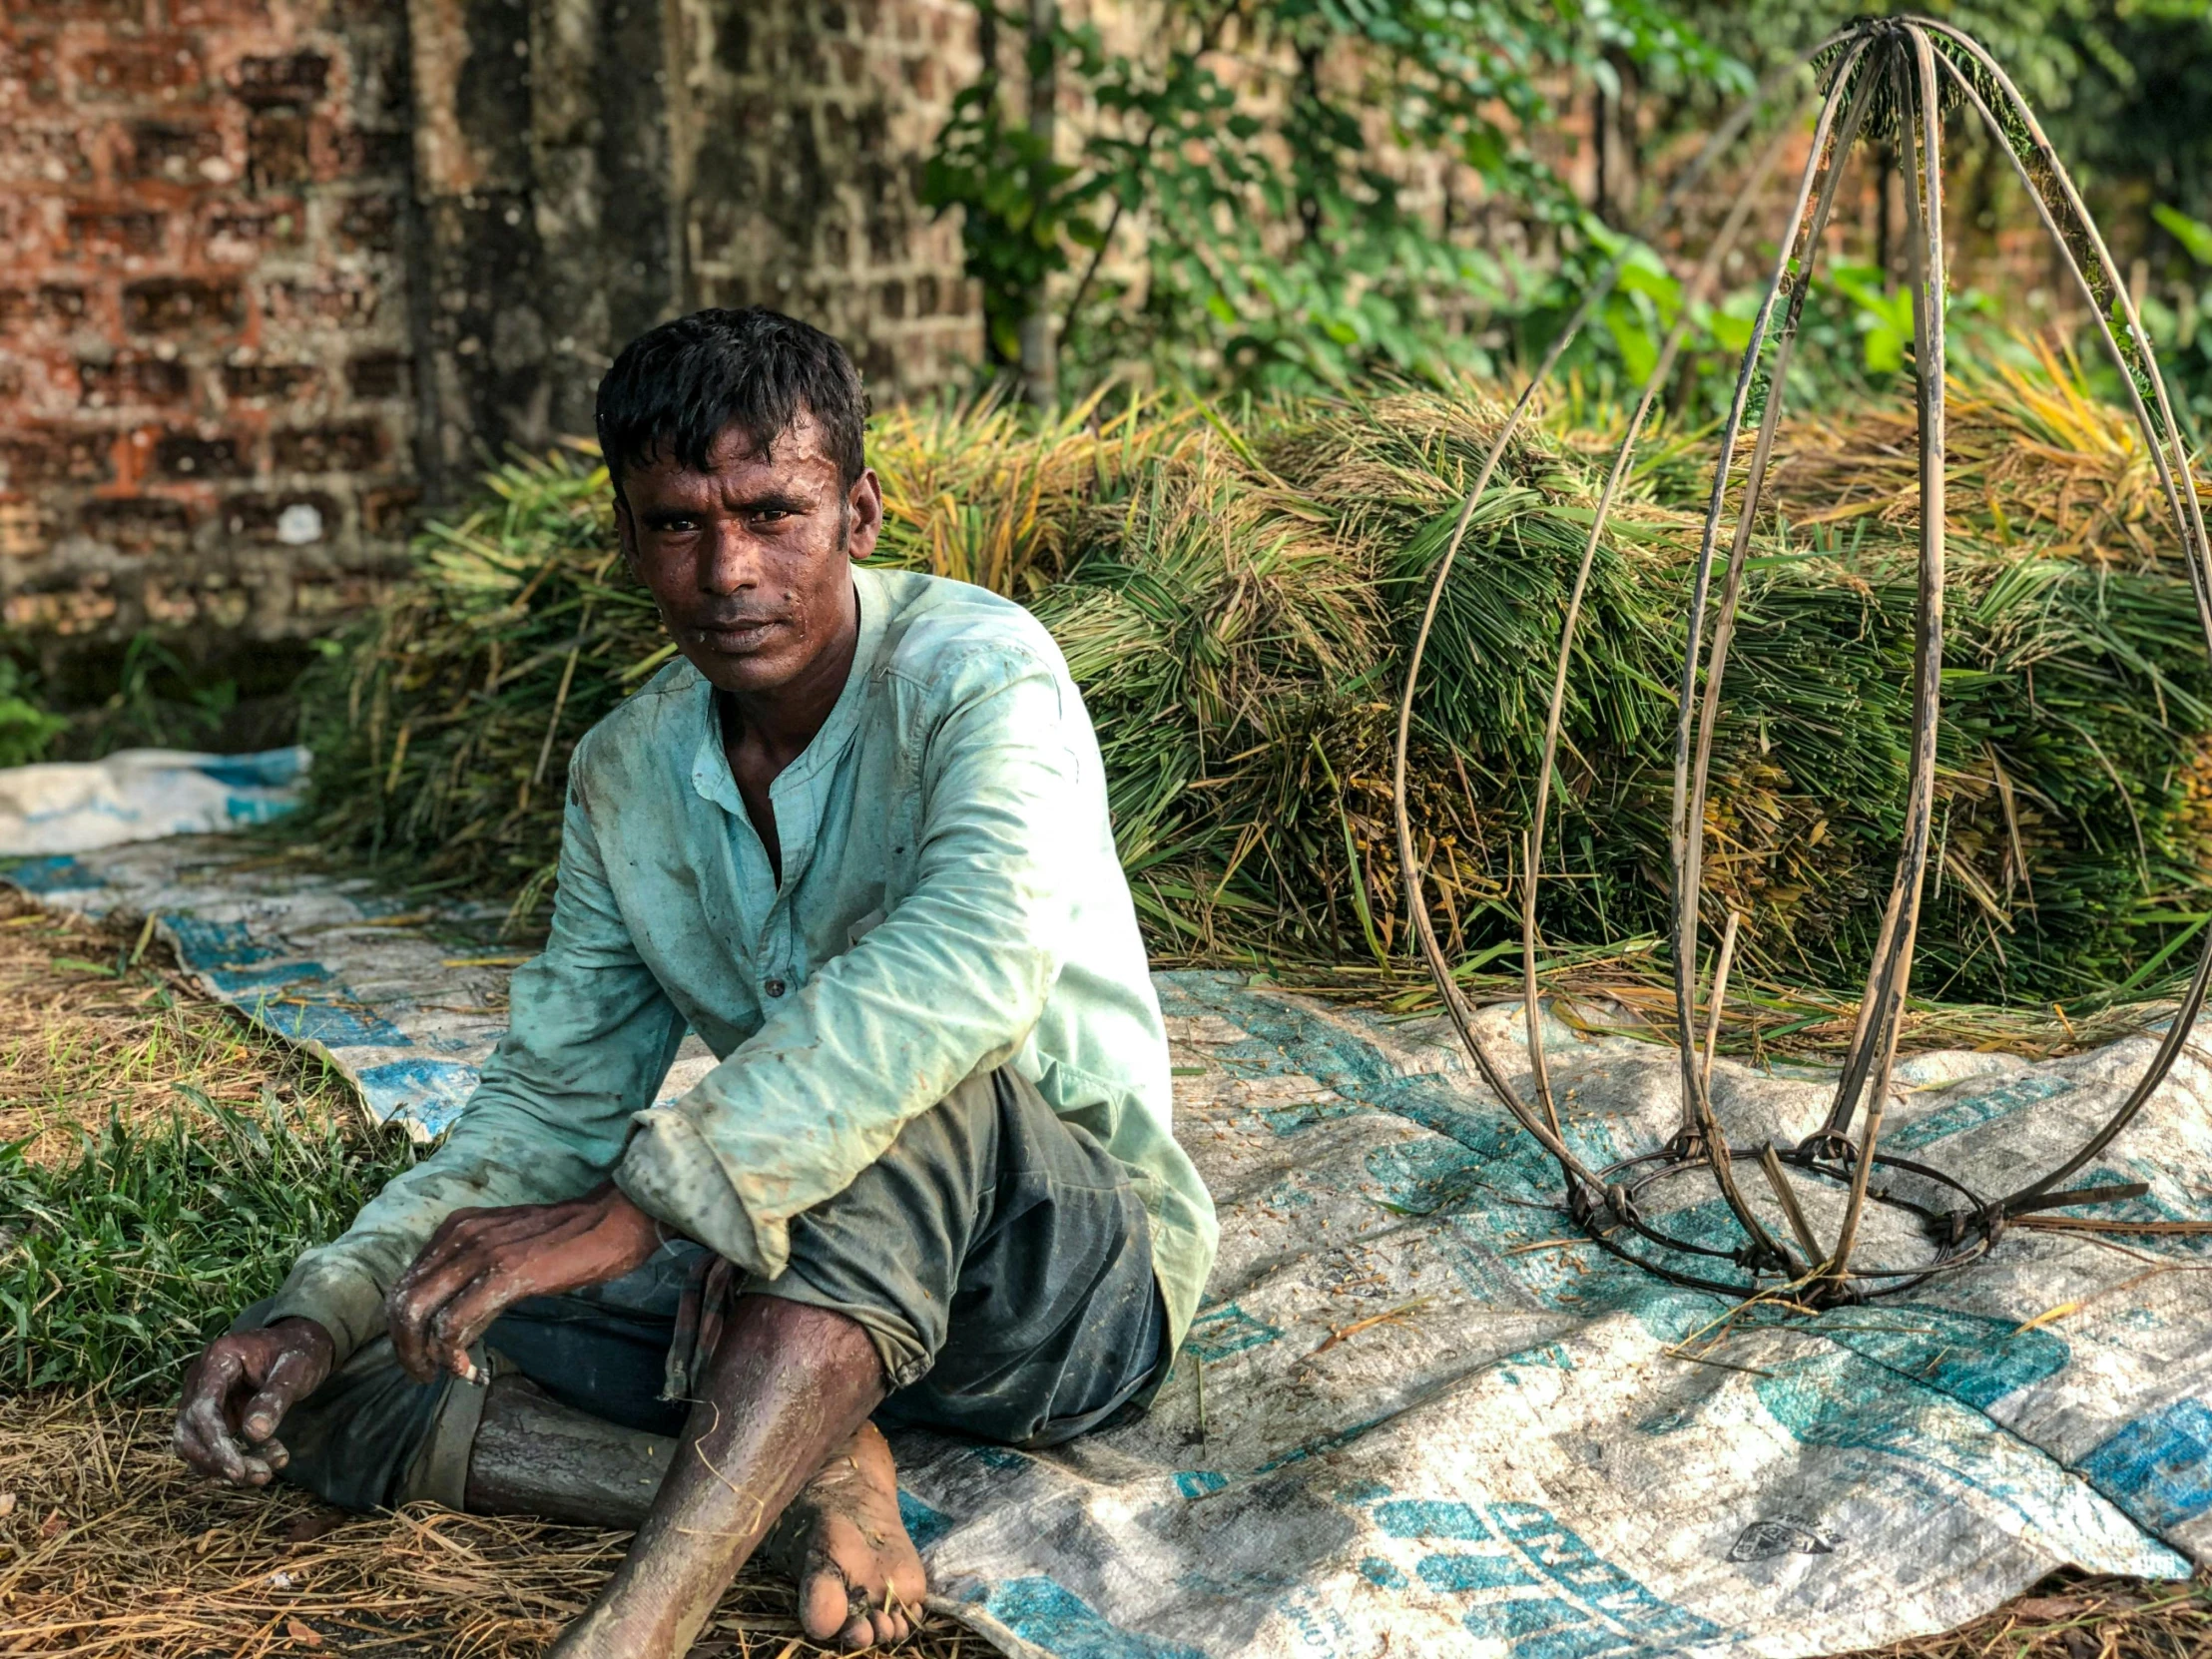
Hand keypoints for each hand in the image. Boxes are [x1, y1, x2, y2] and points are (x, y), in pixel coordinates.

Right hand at [173, 1317, 334, 1486]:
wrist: (299, 1343)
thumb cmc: (300, 1350)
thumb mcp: (296, 1367)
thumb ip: (275, 1396)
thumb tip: (254, 1434)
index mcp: (218, 1358)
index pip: (202, 1409)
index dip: (216, 1444)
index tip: (238, 1470)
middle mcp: (200, 1379)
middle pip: (189, 1432)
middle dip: (220, 1461)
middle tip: (262, 1475)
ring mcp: (201, 1399)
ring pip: (194, 1446)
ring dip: (224, 1466)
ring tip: (267, 1471)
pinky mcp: (211, 1417)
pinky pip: (209, 1447)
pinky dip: (232, 1460)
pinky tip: (266, 1461)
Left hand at [386, 1182, 663, 1383]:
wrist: (615, 1219)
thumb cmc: (572, 1239)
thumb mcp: (510, 1252)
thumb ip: (477, 1284)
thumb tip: (456, 1333)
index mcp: (457, 1228)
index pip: (406, 1284)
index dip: (407, 1329)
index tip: (427, 1356)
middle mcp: (460, 1235)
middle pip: (402, 1301)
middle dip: (405, 1348)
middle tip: (424, 1374)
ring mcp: (480, 1252)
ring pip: (417, 1313)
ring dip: (423, 1355)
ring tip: (443, 1374)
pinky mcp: (504, 1274)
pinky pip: (454, 1322)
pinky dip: (452, 1353)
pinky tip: (469, 1368)